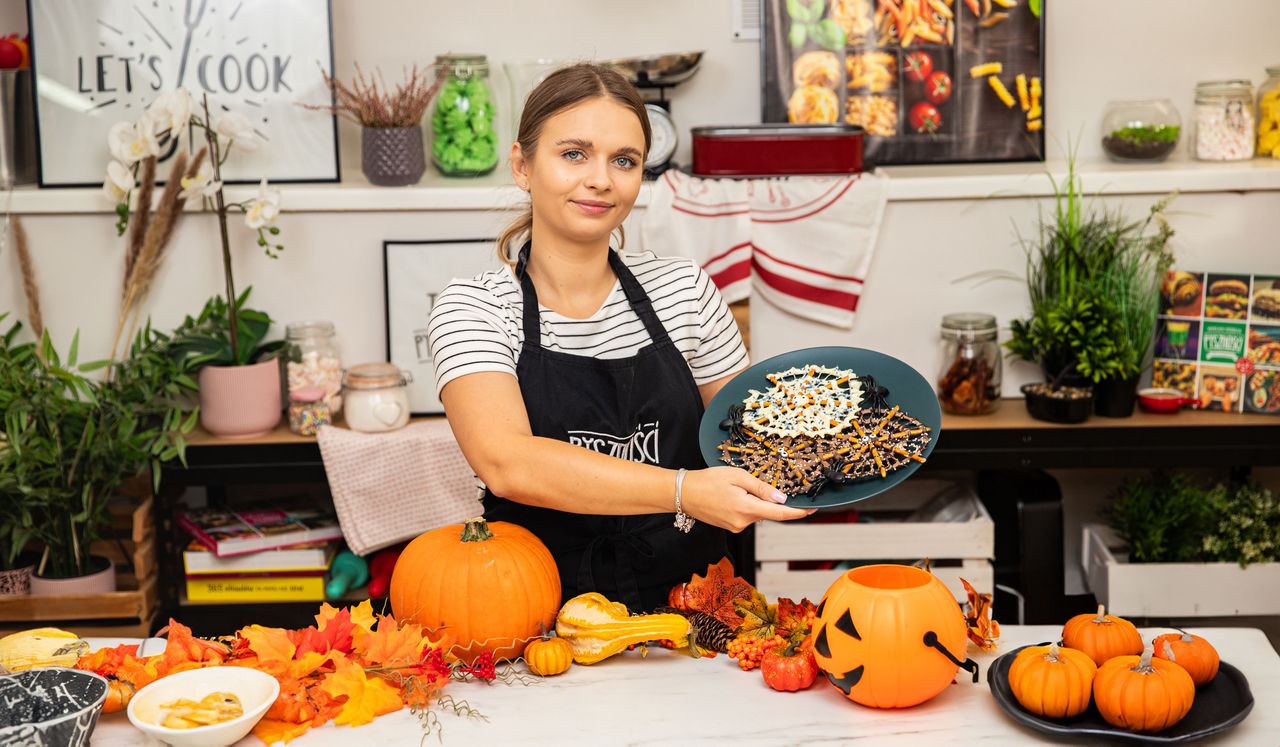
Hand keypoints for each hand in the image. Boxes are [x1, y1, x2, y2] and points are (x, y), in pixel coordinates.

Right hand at [680, 466, 815, 532]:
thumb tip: (781, 498)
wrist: (683, 493)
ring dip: (755, 501)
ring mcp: (736, 526)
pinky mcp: (731, 526)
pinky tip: (731, 495)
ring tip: (735, 487)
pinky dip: (746, 505)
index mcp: (746, 508)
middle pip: (768, 512)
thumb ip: (761, 488)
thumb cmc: (707, 481)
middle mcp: (743, 522)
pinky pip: (746, 515)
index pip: (780, 513)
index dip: (799, 512)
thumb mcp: (737, 476)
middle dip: (769, 499)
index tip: (812, 509)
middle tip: (755, 484)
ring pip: (757, 513)